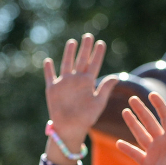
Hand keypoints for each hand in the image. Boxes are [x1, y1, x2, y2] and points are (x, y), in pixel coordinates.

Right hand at [44, 34, 117, 164]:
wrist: (71, 128)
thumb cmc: (87, 118)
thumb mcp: (98, 103)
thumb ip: (105, 89)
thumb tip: (117, 76)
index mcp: (88, 82)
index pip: (94, 64)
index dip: (97, 54)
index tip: (101, 43)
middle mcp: (76, 80)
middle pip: (81, 60)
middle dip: (85, 48)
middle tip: (89, 36)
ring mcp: (64, 83)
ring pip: (66, 64)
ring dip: (69, 53)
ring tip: (72, 42)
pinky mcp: (52, 89)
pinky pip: (50, 76)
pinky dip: (49, 68)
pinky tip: (48, 60)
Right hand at [116, 93, 165, 164]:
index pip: (165, 116)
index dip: (159, 105)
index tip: (152, 94)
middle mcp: (162, 143)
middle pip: (150, 123)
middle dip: (142, 111)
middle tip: (132, 99)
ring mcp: (154, 153)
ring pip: (141, 135)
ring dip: (133, 124)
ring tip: (125, 112)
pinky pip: (135, 154)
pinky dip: (127, 148)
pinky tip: (118, 142)